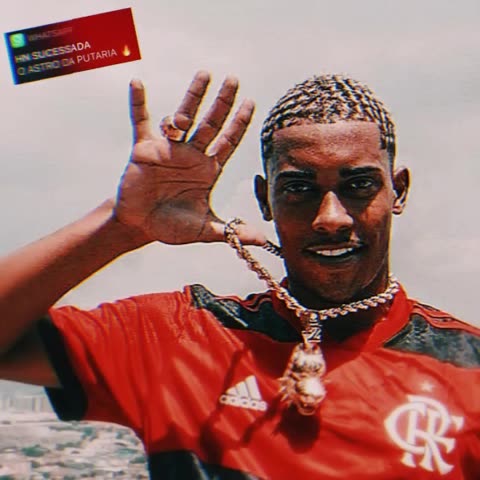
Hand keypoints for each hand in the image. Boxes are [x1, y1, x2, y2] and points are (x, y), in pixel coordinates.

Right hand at [115, 71, 265, 246]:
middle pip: (211, 123)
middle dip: (223, 102)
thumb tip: (262, 241)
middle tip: (234, 79)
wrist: (141, 226)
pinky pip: (141, 122)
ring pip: (182, 117)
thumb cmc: (173, 226)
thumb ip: (232, 232)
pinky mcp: (144, 149)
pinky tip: (137, 83)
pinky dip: (139, 104)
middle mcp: (191, 154)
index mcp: (208, 169)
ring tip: (204, 75)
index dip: (240, 123)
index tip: (252, 102)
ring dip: (192, 97)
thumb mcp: (204, 230)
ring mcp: (168, 149)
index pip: (228, 141)